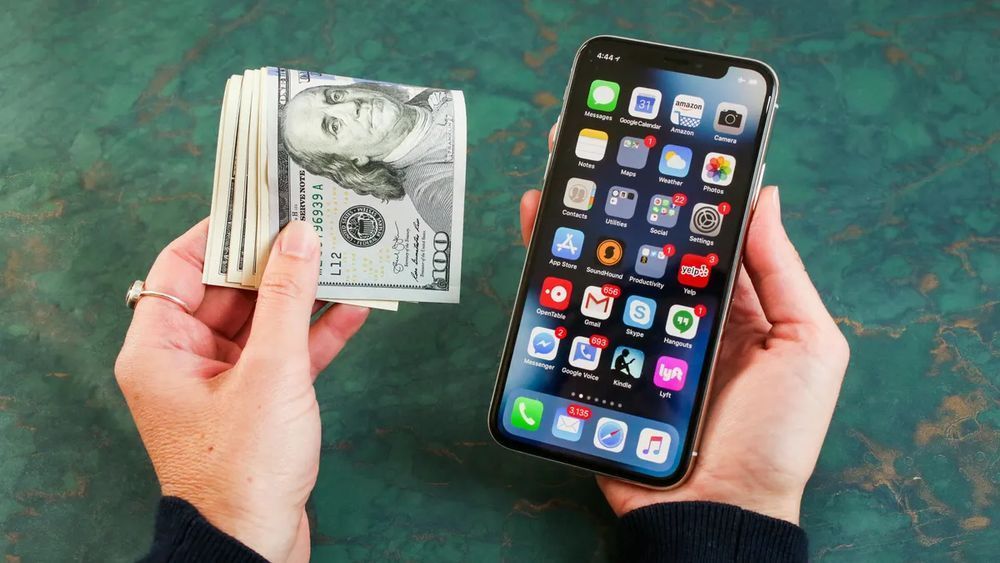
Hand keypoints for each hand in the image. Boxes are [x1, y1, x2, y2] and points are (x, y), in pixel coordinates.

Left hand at [115, 220, 368, 561]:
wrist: (254, 546)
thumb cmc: (241, 473)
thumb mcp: (270, 372)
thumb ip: (285, 299)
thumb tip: (297, 239)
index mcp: (161, 348)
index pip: (180, 266)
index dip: (220, 232)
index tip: (259, 204)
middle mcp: (187, 360)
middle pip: (229, 289)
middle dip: (274, 260)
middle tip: (312, 223)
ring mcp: (225, 381)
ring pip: (264, 320)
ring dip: (304, 294)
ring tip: (343, 257)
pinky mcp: (259, 402)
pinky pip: (287, 353)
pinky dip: (317, 332)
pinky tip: (355, 307)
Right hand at [518, 127, 848, 523]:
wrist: (718, 511)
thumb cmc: (776, 436)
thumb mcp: (809, 346)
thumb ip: (782, 273)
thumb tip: (766, 196)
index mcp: (730, 304)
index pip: (698, 235)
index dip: (679, 191)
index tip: (658, 144)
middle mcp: (678, 316)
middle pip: (641, 246)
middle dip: (615, 199)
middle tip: (591, 149)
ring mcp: (635, 341)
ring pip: (601, 274)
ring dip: (575, 229)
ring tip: (556, 184)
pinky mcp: (599, 369)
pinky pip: (573, 320)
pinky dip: (553, 282)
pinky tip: (540, 243)